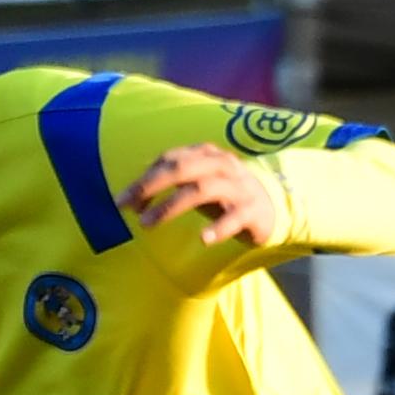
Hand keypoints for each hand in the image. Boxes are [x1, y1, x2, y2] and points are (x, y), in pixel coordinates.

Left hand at [123, 142, 287, 251]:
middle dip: (151, 186)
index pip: (169, 160)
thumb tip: (129, 199)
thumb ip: (168, 186)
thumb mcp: (195, 185)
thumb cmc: (224, 196)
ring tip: (147, 224)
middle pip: (181, 168)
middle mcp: (222, 165)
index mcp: (206, 155)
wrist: (272, 207)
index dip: (143, 180)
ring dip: (170, 206)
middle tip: (129, 208)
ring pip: (201, 189)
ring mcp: (239, 187)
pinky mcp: (252, 211)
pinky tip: (203, 239)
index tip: (122, 202)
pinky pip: (234, 217)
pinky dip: (218, 228)